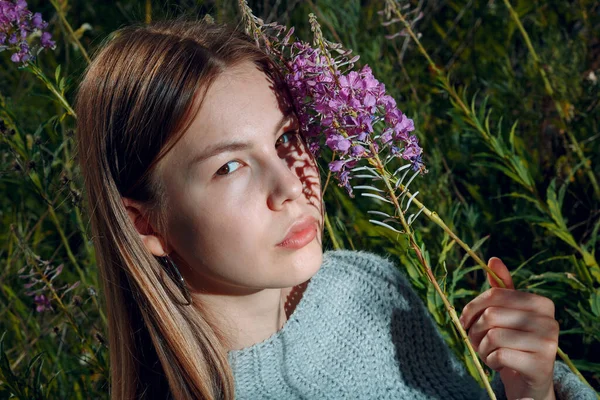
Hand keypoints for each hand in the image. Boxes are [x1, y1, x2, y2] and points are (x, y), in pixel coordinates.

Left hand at [459, 257, 558, 399]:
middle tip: (476, 340)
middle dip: (474, 330)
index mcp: (542, 303)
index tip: (465, 319)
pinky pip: (498, 355)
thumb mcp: (508, 313)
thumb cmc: (515, 341)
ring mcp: (548, 344)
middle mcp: (550, 321)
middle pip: (490, 315)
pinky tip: (499, 364)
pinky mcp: (540, 365)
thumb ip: (502, 288)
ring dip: (481, 347)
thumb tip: (493, 259)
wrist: (529, 380)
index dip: (472, 307)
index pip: (494, 294)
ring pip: (492, 336)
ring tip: (489, 352)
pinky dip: (490, 361)